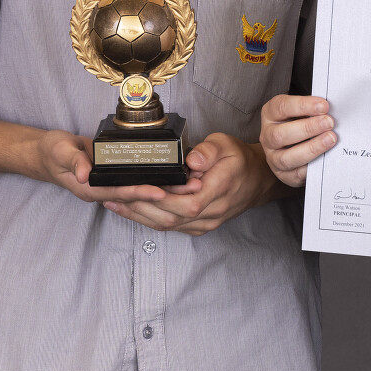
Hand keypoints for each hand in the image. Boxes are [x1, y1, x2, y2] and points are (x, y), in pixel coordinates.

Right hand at [35, 128, 189, 206]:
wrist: (51, 154)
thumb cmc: (54, 152)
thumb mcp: (60, 151)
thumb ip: (72, 161)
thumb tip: (83, 175)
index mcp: (92, 189)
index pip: (121, 193)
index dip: (140, 192)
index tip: (160, 191)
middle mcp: (105, 191)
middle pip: (138, 197)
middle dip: (164, 195)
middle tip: (190, 189)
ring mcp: (112, 187)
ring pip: (143, 193)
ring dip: (167, 191)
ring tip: (192, 186)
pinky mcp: (118, 179)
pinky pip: (140, 184)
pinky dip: (158, 182)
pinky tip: (176, 179)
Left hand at [99, 132, 278, 235]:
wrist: (256, 180)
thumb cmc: (238, 160)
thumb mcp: (226, 144)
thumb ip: (209, 150)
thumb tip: (192, 160)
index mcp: (220, 189)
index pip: (188, 203)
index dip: (162, 199)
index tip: (138, 188)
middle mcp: (213, 211)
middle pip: (171, 218)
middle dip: (140, 207)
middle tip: (114, 194)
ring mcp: (206, 223)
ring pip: (168, 225)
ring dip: (139, 215)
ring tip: (114, 202)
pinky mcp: (199, 226)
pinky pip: (171, 227)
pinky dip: (148, 219)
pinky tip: (130, 209)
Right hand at [258, 94, 337, 186]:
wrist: (292, 147)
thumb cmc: (300, 123)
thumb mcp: (302, 111)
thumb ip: (313, 110)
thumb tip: (333, 110)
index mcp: (270, 114)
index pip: (281, 107)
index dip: (303, 105)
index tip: (324, 105)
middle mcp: (267, 136)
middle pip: (280, 134)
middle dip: (308, 128)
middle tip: (329, 123)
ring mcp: (273, 158)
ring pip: (286, 158)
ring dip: (311, 148)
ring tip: (330, 139)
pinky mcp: (284, 175)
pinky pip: (297, 174)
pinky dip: (312, 166)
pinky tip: (325, 158)